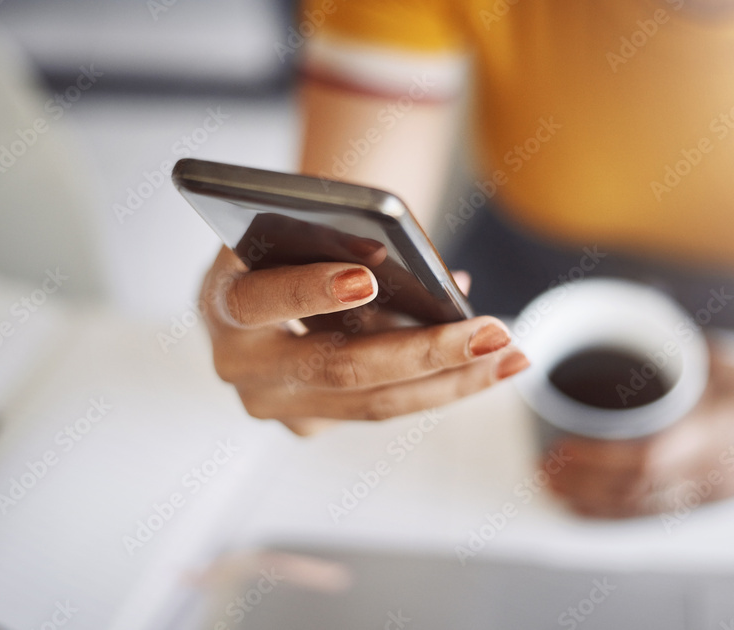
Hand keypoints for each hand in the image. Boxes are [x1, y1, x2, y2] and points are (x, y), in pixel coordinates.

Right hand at [200, 246, 529, 434]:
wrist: (257, 281)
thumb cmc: (287, 244)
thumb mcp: (299, 230)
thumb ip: (349, 247)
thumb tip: (449, 287)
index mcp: (222, 302)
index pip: (261, 300)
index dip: (311, 291)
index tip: (368, 278)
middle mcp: (241, 365)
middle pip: (339, 368)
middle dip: (425, 351)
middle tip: (492, 332)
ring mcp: (274, 404)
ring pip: (372, 402)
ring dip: (452, 380)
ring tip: (512, 355)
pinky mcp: (306, 422)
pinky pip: (380, 408)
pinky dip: (438, 388)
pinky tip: (490, 370)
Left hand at [545, 352, 733, 518]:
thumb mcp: (729, 364)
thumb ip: (683, 352)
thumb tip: (644, 322)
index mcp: (709, 434)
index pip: (644, 456)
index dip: (597, 460)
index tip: (561, 450)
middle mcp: (705, 471)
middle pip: (633, 490)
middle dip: (582, 485)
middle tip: (544, 472)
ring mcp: (707, 493)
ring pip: (641, 509)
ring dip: (593, 505)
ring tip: (556, 493)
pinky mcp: (710, 504)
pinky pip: (657, 517)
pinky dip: (618, 517)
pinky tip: (593, 513)